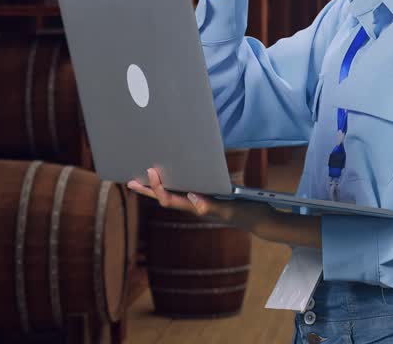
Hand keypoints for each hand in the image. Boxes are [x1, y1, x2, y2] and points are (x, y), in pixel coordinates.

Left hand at [126, 167, 257, 227]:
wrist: (262, 220)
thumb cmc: (247, 214)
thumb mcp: (231, 210)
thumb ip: (211, 206)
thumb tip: (192, 197)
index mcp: (196, 208)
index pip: (169, 200)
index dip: (157, 187)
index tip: (152, 171)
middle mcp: (195, 206)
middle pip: (165, 198)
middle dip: (148, 189)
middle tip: (131, 180)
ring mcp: (201, 202)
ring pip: (174, 194)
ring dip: (157, 187)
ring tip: (143, 178)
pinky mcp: (209, 197)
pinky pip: (186, 190)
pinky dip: (175, 183)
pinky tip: (175, 176)